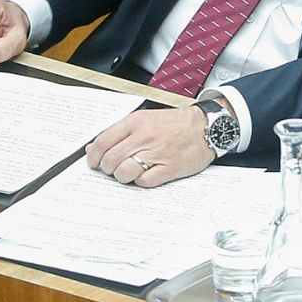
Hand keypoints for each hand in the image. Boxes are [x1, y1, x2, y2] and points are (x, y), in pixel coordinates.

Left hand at [85, 107, 214, 187]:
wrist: (207, 126)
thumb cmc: (175, 124)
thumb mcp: (145, 119)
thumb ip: (120, 132)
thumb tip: (95, 148)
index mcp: (136, 122)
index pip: (102, 143)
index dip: (94, 156)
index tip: (94, 162)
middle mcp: (145, 137)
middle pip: (111, 160)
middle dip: (107, 169)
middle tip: (112, 169)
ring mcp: (157, 153)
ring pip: (124, 173)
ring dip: (122, 177)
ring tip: (129, 173)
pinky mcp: (170, 168)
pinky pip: (144, 181)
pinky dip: (141, 181)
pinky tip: (146, 174)